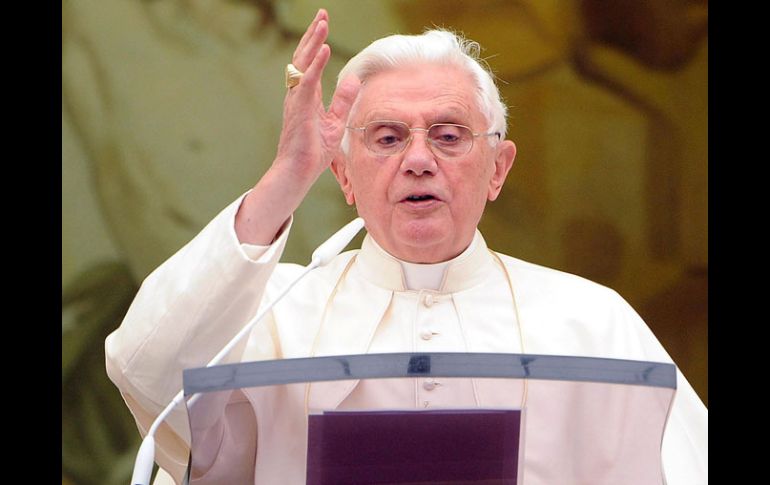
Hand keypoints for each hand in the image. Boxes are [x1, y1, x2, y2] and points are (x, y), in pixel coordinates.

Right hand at [235, 9, 360, 244]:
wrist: (298, 171)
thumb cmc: (313, 151)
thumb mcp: (335, 122)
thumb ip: (342, 100)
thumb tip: (353, 80)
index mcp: (306, 96)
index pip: (310, 63)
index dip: (317, 42)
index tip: (324, 23)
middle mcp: (298, 94)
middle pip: (304, 57)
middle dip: (314, 34)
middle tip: (323, 14)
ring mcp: (296, 100)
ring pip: (303, 65)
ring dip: (313, 43)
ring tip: (323, 24)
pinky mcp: (299, 110)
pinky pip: (307, 82)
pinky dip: (315, 65)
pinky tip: (323, 50)